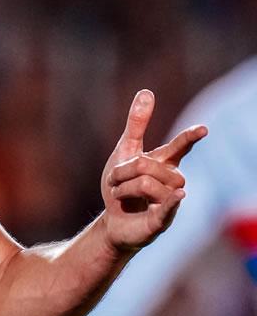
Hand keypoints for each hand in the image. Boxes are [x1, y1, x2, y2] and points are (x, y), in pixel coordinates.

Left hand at [100, 90, 206, 252]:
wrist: (113, 224)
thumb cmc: (122, 187)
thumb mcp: (124, 152)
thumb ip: (137, 124)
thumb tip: (146, 92)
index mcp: (164, 164)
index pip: (179, 147)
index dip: (189, 138)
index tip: (203, 129)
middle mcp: (171, 181)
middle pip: (146, 166)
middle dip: (122, 171)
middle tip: (113, 183)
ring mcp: (169, 200)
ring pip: (148, 183)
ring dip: (124, 188)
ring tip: (119, 196)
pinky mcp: (163, 219)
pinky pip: (169, 206)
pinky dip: (171, 200)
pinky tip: (179, 195)